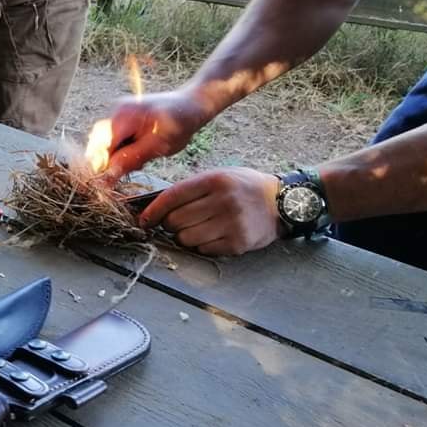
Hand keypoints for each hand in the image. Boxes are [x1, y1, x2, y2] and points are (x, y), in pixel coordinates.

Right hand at [102, 88, 214, 182]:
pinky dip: (121, 150)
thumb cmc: (180, 123)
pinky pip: (111, 139)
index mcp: (123, 115)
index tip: (110, 183)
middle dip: (110, 161)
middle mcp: (114, 111)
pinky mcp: (120, 118)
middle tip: (134, 166)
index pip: (100, 147)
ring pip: (103, 144)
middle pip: (97, 145)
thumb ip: (130, 160)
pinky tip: (138, 151)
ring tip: (140, 158)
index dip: (103, 167)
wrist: (191, 104)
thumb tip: (107, 178)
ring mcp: (116, 113)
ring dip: (116, 156)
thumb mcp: (158, 145)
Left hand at [140, 168, 285, 255]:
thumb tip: (155, 207)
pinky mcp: (238, 243)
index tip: (144, 220)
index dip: (153, 211)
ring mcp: (231, 223)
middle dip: (169, 224)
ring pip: (186, 238)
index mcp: (214, 180)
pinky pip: (203, 250)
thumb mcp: (219, 177)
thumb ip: (190, 189)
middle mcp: (222, 201)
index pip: (172, 197)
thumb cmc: (243, 188)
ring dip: (184, 237)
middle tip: (177, 223)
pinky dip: (201, 246)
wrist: (283, 203)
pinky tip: (213, 235)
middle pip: (175, 220)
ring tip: (197, 229)